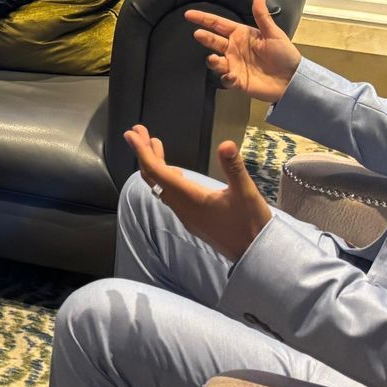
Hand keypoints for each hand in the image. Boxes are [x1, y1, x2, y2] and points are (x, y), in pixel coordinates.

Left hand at [123, 125, 271, 262]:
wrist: (254, 255)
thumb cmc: (251, 224)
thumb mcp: (246, 192)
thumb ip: (234, 167)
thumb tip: (226, 144)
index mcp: (189, 198)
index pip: (157, 171)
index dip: (143, 151)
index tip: (132, 134)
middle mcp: (182, 206)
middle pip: (154, 177)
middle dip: (145, 153)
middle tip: (138, 131)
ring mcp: (185, 214)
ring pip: (160, 186)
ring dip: (155, 164)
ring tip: (154, 144)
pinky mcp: (192, 219)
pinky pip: (170, 195)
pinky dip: (166, 178)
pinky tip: (174, 173)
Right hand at [186, 0, 299, 103]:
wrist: (292, 79)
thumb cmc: (285, 54)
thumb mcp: (274, 33)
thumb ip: (262, 16)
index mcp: (241, 35)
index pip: (218, 24)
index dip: (204, 19)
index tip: (189, 14)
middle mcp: (234, 49)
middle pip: (213, 41)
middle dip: (204, 37)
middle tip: (198, 34)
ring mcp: (234, 65)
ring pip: (215, 61)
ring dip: (213, 60)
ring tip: (215, 59)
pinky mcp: (237, 81)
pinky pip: (225, 79)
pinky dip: (226, 78)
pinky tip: (232, 76)